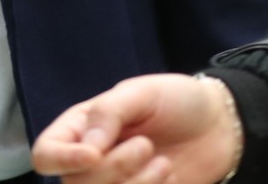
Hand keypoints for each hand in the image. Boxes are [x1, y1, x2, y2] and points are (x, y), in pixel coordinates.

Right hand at [32, 74, 240, 183]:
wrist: (221, 127)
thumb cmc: (178, 101)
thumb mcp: (143, 92)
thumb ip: (110, 113)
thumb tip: (85, 148)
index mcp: (83, 128)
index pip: (46, 154)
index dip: (63, 160)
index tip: (94, 155)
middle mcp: (91, 161)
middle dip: (114, 169)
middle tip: (146, 146)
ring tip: (163, 164)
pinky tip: (169, 177)